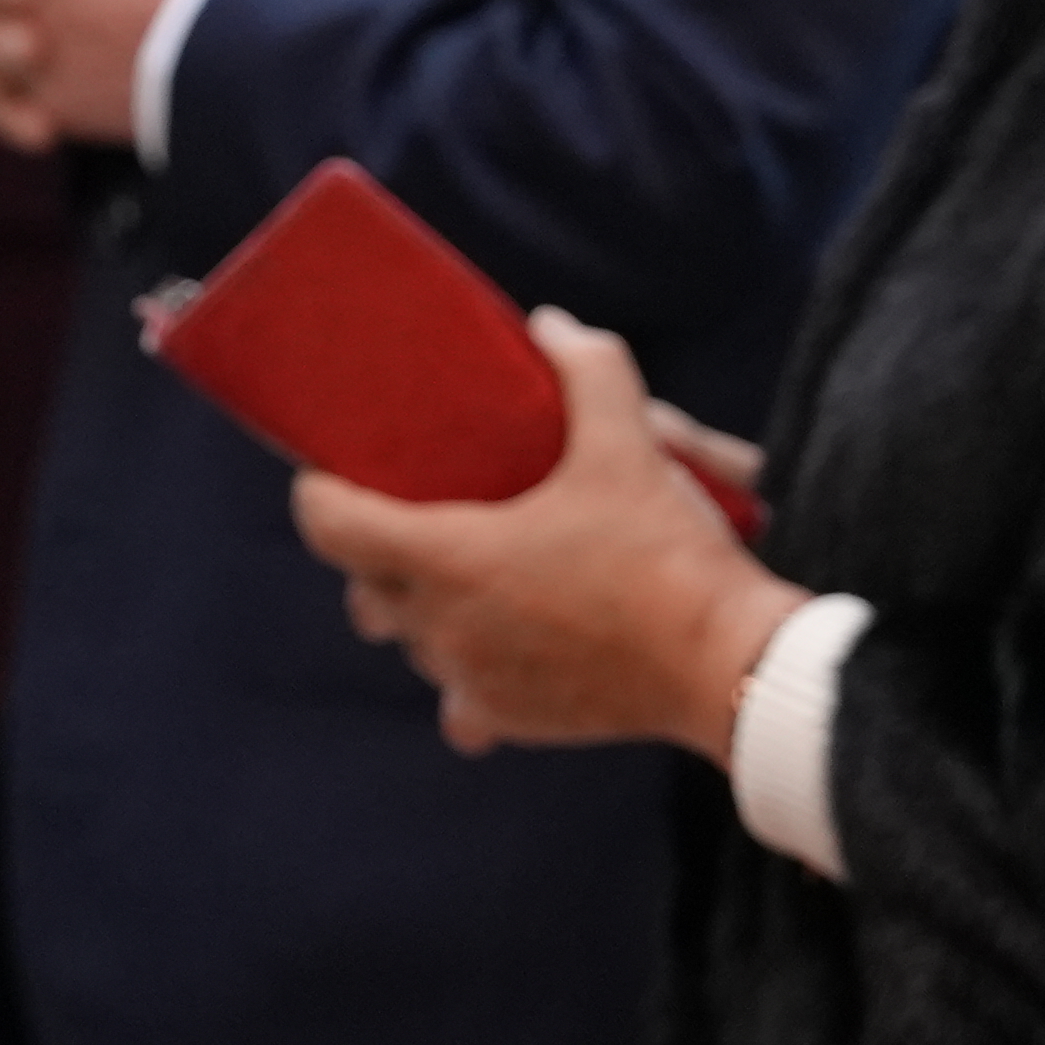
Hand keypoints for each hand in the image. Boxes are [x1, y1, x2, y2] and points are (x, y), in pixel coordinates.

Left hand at [298, 315, 804, 760]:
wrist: (723, 662)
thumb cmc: (666, 552)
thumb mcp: (631, 445)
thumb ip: (589, 370)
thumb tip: (551, 325)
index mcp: (448, 557)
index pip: (330, 526)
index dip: (320, 491)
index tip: (333, 470)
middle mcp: (442, 628)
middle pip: (365, 588)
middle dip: (375, 553)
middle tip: (415, 515)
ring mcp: (472, 680)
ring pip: (412, 644)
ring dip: (423, 610)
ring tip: (466, 575)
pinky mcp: (511, 719)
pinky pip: (458, 705)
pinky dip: (467, 678)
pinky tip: (500, 648)